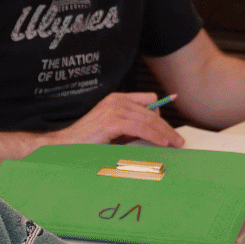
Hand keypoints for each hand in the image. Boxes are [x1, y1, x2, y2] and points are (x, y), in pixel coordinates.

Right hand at [50, 92, 182, 149]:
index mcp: (116, 99)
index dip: (162, 111)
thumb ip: (131, 129)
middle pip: (152, 111)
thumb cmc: (87, 140)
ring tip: (175, 144)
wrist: (66, 144)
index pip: (148, 100)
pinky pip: (141, 128)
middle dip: (167, 127)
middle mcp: (117, 101)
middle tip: (178, 140)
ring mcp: (114, 110)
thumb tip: (152, 135)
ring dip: (164, 133)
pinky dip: (154, 136)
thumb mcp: (114, 132)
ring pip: (149, 120)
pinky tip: (162, 143)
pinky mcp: (112, 121)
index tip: (173, 122)